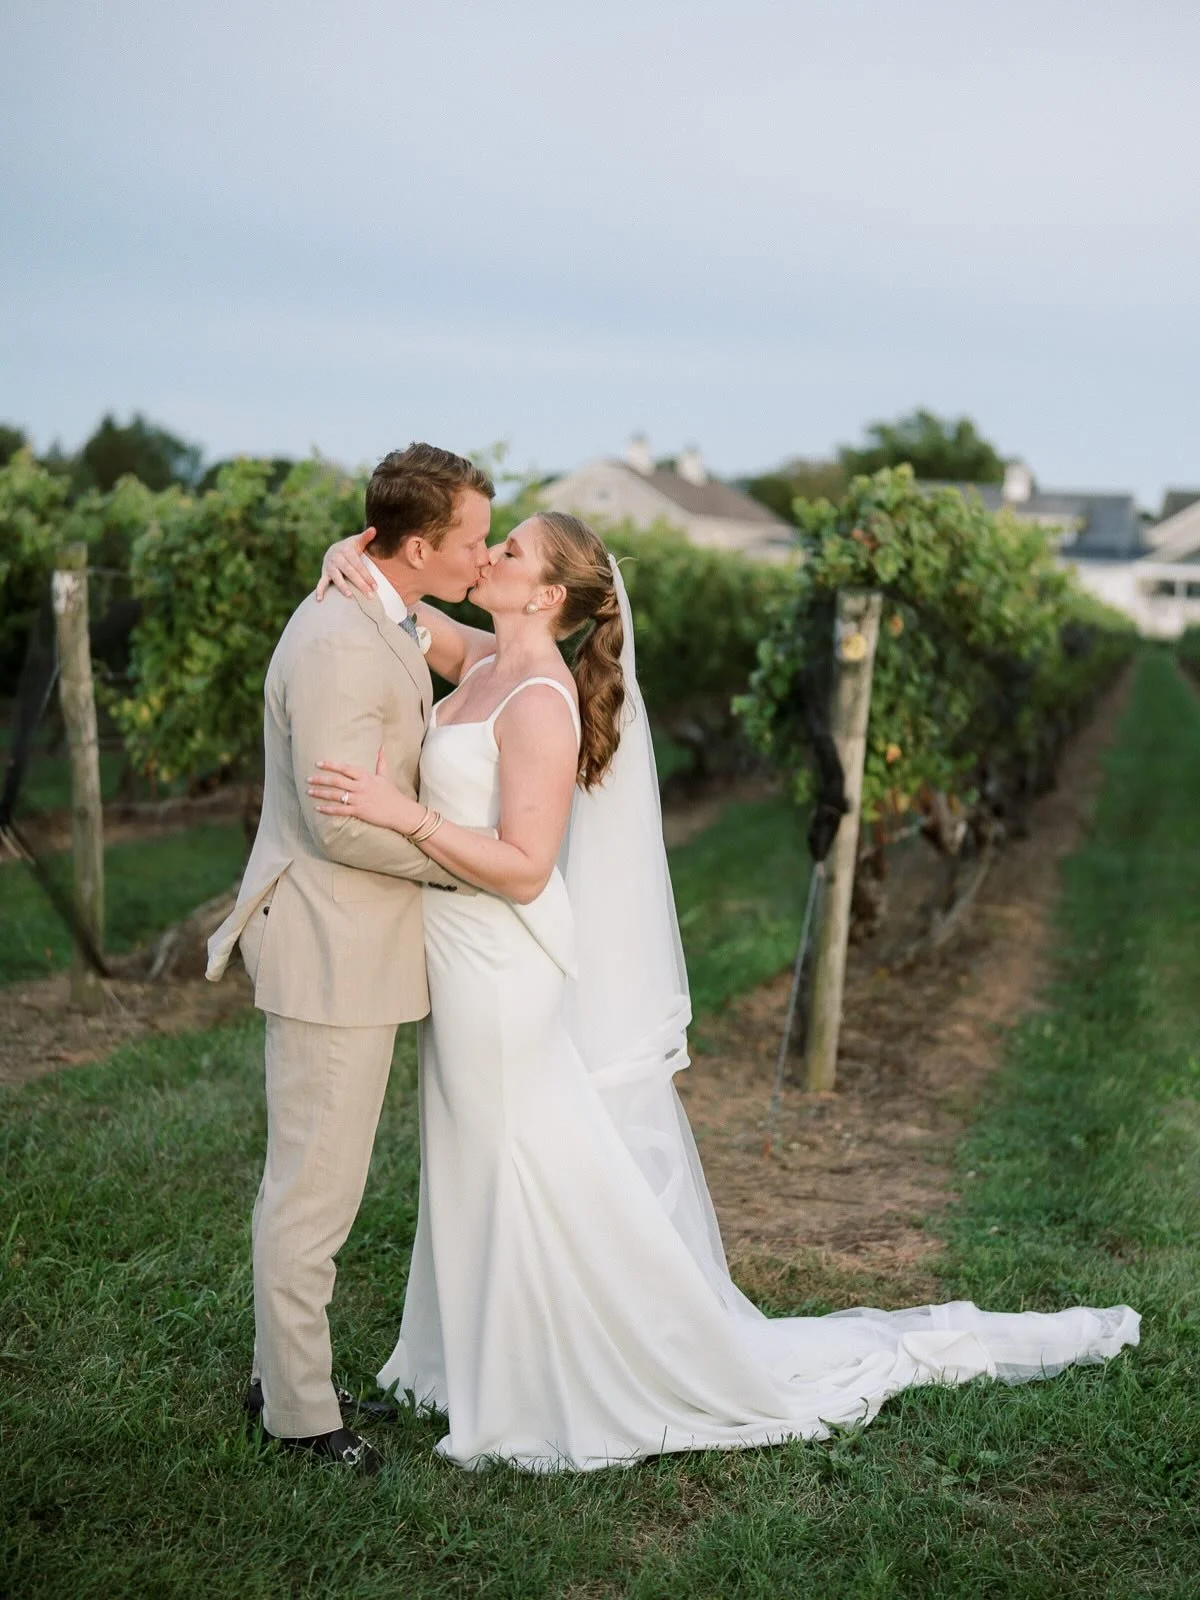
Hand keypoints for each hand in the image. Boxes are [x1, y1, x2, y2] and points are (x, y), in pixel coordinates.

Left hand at [307, 747, 425, 833]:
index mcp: (366, 777)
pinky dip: (328, 809)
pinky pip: (340, 810)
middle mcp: (360, 787)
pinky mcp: (359, 811)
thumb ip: (381, 761)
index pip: (345, 769)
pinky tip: (318, 808)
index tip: (318, 763)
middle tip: (308, 779)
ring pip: (336, 795)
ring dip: (321, 793)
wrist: (400, 811)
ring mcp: (359, 800)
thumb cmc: (392, 793)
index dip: (330, 765)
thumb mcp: (385, 776)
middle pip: (336, 781)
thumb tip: (382, 746)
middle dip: (321, 779)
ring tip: (309, 792)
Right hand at [316, 527, 377, 601]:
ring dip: (343, 587)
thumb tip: (374, 529)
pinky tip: (319, 599)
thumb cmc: (350, 548)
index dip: (367, 575)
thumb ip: (366, 537)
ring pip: (336, 578)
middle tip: (370, 595)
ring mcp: (330, 566)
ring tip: (350, 596)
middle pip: (350, 572)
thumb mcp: (357, 541)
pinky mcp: (324, 573)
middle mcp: (337, 558)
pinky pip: (321, 582)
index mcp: (346, 550)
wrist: (334, 550)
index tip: (375, 586)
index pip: (358, 565)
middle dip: (360, 584)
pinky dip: (319, 590)